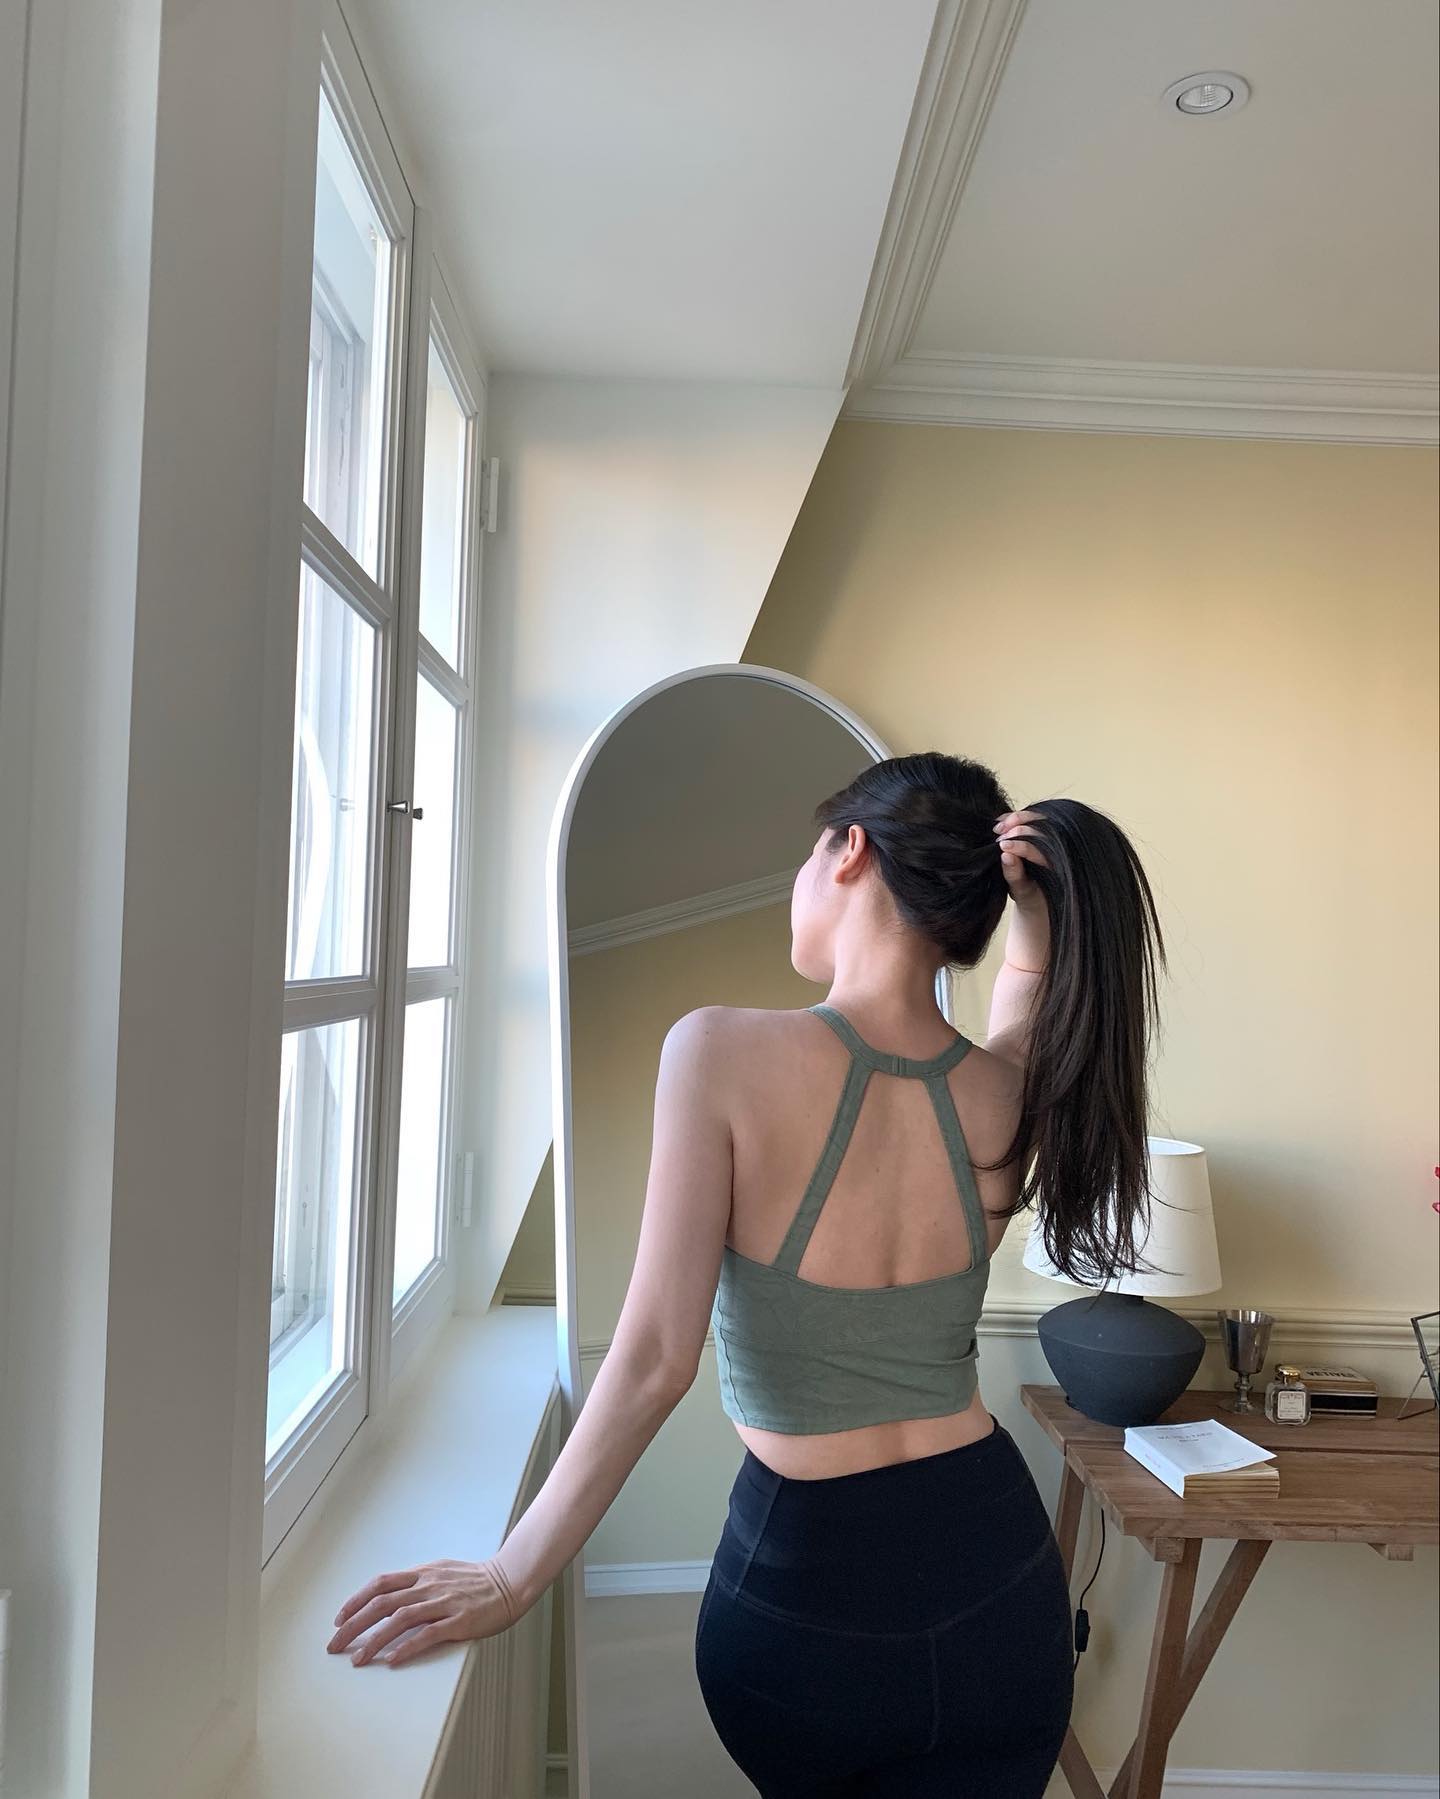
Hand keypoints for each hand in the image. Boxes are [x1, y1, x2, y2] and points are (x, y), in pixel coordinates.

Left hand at [327, 1556, 520, 1668]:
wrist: (509, 1581)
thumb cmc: (475, 1580)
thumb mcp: (441, 1571)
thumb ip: (417, 1582)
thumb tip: (389, 1595)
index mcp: (423, 1573)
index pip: (380, 1583)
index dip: (356, 1600)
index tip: (339, 1619)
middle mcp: (429, 1585)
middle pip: (382, 1602)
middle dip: (354, 1624)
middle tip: (335, 1645)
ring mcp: (444, 1602)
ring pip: (400, 1619)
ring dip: (374, 1640)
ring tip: (357, 1659)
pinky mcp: (459, 1621)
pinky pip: (428, 1634)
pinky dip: (407, 1647)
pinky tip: (392, 1660)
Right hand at [992, 808, 1049, 913]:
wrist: (1036, 895)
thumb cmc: (1031, 896)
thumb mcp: (1021, 891)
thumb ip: (1014, 874)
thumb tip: (1005, 855)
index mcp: (1055, 864)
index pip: (1039, 849)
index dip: (1020, 845)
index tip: (1002, 846)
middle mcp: (1058, 847)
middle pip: (1040, 828)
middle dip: (1017, 830)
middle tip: (998, 838)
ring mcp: (1051, 836)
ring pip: (1037, 818)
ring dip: (1015, 819)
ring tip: (998, 828)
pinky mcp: (1041, 830)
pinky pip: (1031, 816)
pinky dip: (1014, 817)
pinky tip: (1001, 822)